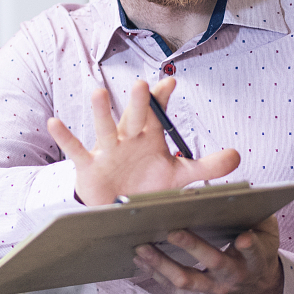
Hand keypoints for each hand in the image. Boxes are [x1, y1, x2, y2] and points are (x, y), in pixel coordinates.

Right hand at [49, 77, 241, 205]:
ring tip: (98, 92)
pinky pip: (75, 150)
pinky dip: (65, 137)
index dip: (162, 99)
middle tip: (143, 85)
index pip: (158, 114)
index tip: (169, 83)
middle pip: (134, 117)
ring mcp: (107, 151)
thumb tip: (238, 156)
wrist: (120, 210)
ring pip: (104, 128)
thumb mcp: (179, 177)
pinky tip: (55, 123)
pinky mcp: (89, 167)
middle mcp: (128, 139)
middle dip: (139, 103)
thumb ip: (207, 167)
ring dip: (101, 112)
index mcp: (150, 138)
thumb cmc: (148, 187)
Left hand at [133, 215, 283, 293]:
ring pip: (186, 281)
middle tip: (171, 231)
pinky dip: (156, 275)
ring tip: (142, 247)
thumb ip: (257, 216)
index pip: (254, 252)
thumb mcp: (267, 234)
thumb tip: (238, 193)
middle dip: (192, 246)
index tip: (242, 237)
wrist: (260, 291)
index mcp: (255, 260)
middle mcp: (235, 278)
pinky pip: (174, 290)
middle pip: (213, 263)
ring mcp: (216, 292)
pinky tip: (141, 260)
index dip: (249, 246)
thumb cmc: (260, 254)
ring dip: (161, 264)